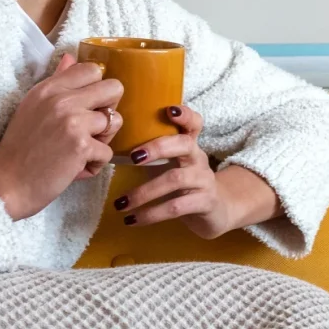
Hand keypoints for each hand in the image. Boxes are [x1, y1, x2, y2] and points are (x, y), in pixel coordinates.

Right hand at [0, 53, 123, 220]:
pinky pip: (108, 152)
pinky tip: (73, 168)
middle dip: (109, 109)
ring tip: (80, 151)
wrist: (6, 184)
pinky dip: (94, 164)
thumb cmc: (19, 150)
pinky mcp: (81, 146)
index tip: (87, 106)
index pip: (91, 69)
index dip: (97, 89)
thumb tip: (71, 57)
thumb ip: (56, 81)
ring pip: (115, 122)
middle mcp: (61, 99)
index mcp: (49, 88)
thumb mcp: (32, 107)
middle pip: (114, 88)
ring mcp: (73, 121)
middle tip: (92, 128)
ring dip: (103, 140)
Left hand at [112, 104, 279, 240]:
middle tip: (132, 158)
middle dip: (157, 148)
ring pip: (175, 180)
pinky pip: (176, 207)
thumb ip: (150, 154)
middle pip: (184, 145)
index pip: (194, 123)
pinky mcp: (205, 203)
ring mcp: (204, 181)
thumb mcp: (171, 164)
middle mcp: (198, 159)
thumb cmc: (184, 184)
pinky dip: (151, 214)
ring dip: (144, 192)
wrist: (217, 211)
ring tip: (120, 203)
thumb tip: (110, 149)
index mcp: (189, 145)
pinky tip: (132, 220)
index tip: (169, 109)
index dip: (185, 114)